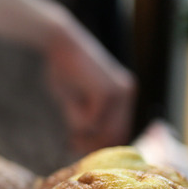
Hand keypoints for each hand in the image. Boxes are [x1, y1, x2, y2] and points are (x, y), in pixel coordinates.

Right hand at [44, 15, 136, 154]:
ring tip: (70, 131)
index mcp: (124, 93)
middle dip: (93, 145)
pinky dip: (77, 120)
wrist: (60, 43)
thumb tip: (85, 145)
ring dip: (85, 135)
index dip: (100, 143)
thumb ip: (87, 118)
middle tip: (72, 144)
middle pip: (117, 135)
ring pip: (105, 131)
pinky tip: (70, 107)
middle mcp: (127, 93)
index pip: (121, 130)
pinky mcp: (107, 93)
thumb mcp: (77, 99)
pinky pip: (92, 121)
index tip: (78, 145)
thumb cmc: (63, 69)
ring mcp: (119, 93)